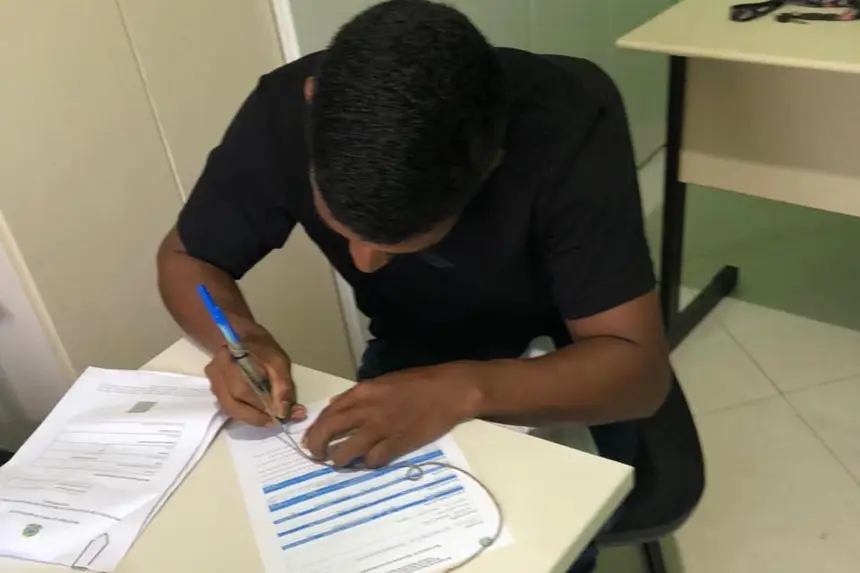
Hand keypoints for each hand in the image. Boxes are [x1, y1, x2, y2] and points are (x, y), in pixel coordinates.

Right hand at [204, 332, 305, 425]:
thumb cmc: (262, 347)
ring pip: (229, 408)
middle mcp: (215, 372)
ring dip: (251, 418)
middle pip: (232, 403)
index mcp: (229, 359)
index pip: (243, 389)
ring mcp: (212, 382)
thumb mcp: (279, 361)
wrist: (241, 337)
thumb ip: (283, 386)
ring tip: (269, 419)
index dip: (261, 407)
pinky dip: (245, 413)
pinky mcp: (215, 389)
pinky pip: (228, 407)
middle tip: (275, 422)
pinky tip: (258, 413)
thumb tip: (285, 412)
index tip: (280, 416)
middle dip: (256, 416)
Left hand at [304, 362, 483, 467]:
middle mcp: (367, 409)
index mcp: (363, 391)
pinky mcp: (398, 443)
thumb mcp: (383, 381)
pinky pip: (373, 460)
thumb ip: (358, 395)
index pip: (328, 412)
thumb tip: (335, 406)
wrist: (449, 390)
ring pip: (347, 450)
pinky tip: (368, 462)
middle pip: (329, 431)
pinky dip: (367, 463)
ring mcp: (382, 428)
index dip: (315, 428)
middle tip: (317, 455)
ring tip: (340, 462)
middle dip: (317, 446)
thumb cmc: (418, 382)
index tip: (311, 439)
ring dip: (339, 459)